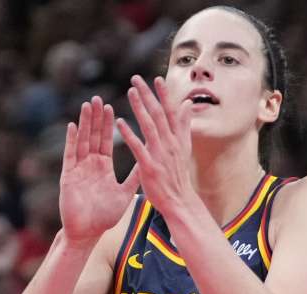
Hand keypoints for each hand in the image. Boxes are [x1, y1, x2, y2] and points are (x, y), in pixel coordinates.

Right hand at [59, 96, 138, 245]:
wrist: (87, 233)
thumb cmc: (104, 217)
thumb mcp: (124, 193)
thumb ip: (135, 176)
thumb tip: (149, 162)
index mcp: (103, 168)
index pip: (105, 141)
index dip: (107, 124)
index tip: (110, 106)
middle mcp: (89, 165)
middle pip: (93, 136)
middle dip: (95, 118)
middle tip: (97, 98)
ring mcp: (78, 169)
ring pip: (82, 141)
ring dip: (85, 123)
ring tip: (87, 105)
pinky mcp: (68, 177)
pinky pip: (70, 155)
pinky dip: (72, 141)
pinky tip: (73, 126)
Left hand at [115, 76, 197, 220]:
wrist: (179, 201)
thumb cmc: (178, 174)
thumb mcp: (184, 147)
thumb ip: (184, 125)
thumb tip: (188, 104)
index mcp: (177, 138)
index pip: (171, 111)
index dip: (164, 94)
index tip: (157, 78)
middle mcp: (170, 143)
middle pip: (159, 113)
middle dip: (148, 95)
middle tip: (135, 78)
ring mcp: (160, 154)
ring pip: (149, 125)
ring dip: (139, 107)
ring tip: (130, 92)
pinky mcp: (150, 166)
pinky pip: (138, 147)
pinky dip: (129, 133)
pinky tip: (119, 122)